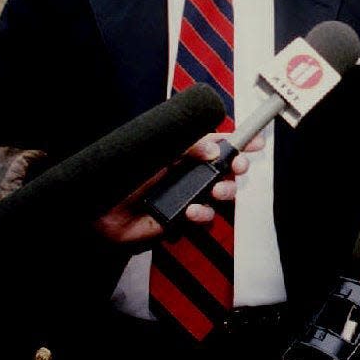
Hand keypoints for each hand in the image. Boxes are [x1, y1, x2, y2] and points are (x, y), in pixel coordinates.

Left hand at [93, 132, 262, 243]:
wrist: (102, 211)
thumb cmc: (125, 175)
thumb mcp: (158, 151)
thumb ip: (188, 147)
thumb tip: (216, 149)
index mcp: (184, 153)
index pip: (217, 143)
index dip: (239, 140)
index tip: (257, 140)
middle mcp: (189, 172)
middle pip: (227, 167)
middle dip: (238, 166)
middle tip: (239, 166)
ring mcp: (188, 195)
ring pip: (222, 192)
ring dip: (226, 190)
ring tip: (217, 190)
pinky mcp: (183, 219)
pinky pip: (206, 216)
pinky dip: (203, 214)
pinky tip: (191, 212)